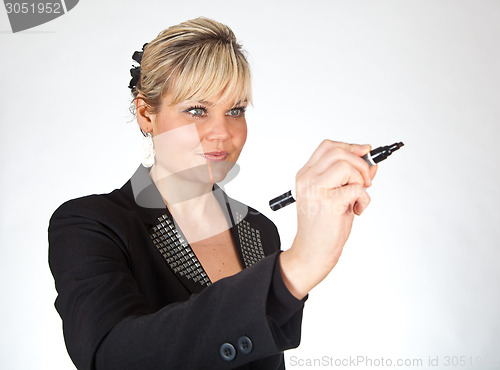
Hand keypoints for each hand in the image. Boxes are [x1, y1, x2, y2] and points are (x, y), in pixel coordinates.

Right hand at [280, 140, 377, 298]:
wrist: (312, 251)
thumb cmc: (323, 225)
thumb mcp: (336, 195)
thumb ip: (350, 178)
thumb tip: (371, 164)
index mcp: (306, 174)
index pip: (328, 146)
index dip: (350, 146)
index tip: (365, 153)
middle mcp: (307, 179)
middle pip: (339, 151)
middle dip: (360, 164)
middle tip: (364, 182)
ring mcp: (315, 189)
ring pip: (346, 166)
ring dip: (360, 180)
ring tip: (357, 197)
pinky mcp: (328, 202)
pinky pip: (356, 188)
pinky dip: (364, 199)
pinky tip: (357, 210)